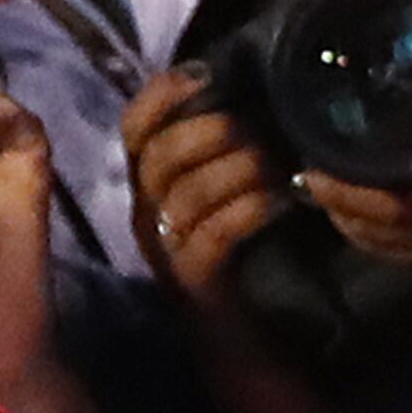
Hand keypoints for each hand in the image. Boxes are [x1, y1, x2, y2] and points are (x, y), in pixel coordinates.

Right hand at [121, 64, 295, 316]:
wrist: (235, 339)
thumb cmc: (234, 253)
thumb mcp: (224, 190)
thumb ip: (226, 147)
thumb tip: (258, 91)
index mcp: (149, 184)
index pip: (133, 127)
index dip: (161, 94)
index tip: (204, 73)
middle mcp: (145, 213)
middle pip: (158, 156)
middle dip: (208, 132)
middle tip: (256, 130)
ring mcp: (164, 250)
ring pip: (184, 195)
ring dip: (234, 171)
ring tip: (275, 165)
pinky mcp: (192, 282)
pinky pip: (210, 237)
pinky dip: (246, 211)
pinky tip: (279, 201)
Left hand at [301, 30, 411, 315]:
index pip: (375, 202)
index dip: (335, 185)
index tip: (309, 156)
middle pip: (366, 231)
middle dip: (331, 202)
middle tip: (312, 164)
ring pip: (383, 252)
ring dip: (352, 225)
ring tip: (335, 189)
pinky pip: (408, 263)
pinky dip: (383, 241)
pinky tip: (386, 216)